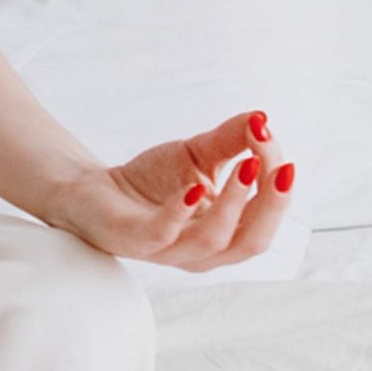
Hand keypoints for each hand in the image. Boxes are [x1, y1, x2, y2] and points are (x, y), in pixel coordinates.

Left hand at [40, 110, 292, 270]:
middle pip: (253, 241)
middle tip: (278, 165)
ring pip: (214, 241)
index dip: (276, 183)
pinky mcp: (134, 240)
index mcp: (227, 236)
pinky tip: (194, 187)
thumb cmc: (152, 180)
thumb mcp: (196, 155)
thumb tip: (262, 118)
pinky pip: (162, 234)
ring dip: (234, 202)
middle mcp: (204, 253)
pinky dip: (181, 212)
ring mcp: (169, 250)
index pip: (265, 218)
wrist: (93, 189)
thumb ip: (231, 140)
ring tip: (245, 165)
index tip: (269, 137)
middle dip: (271, 204)